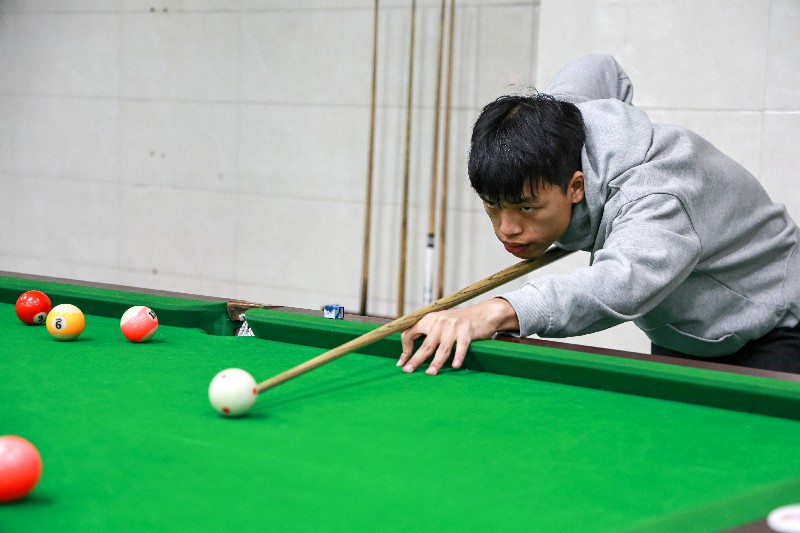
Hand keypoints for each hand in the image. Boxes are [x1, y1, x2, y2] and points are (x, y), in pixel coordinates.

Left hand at [396, 298, 518, 374]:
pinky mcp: (467, 331)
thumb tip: (408, 352)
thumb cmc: (458, 322)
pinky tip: (455, 366)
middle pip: (426, 344)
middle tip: (408, 371)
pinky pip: (461, 346)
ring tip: (430, 373)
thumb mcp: (440, 322)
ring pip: (442, 348)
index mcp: (429, 318)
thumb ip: (426, 333)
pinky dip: (458, 356)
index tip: (402, 362)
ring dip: (436, 362)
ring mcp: (453, 326)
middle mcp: (439, 321)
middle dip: (416, 359)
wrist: (482, 313)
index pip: (410, 333)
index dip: (405, 349)